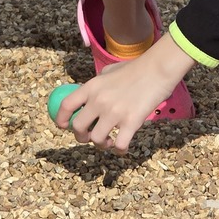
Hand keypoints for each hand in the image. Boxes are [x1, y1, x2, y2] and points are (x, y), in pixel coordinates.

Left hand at [52, 34, 194, 153]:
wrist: (157, 69)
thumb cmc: (136, 68)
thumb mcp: (110, 71)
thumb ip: (97, 85)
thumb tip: (89, 97)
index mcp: (92, 86)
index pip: (66, 105)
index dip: (61, 119)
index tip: (64, 127)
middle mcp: (99, 100)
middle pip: (78, 127)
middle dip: (81, 136)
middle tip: (90, 136)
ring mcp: (114, 112)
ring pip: (96, 140)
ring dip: (102, 145)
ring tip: (109, 141)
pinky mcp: (131, 122)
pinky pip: (118, 145)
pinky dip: (119, 150)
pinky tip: (122, 147)